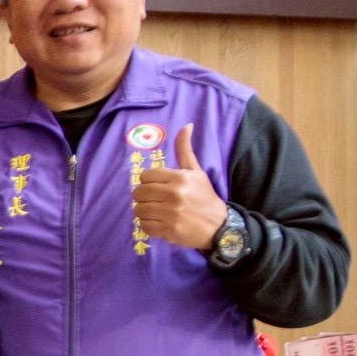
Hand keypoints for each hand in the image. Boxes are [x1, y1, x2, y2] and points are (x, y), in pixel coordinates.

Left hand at [132, 121, 228, 250]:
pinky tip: (160, 222)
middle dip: (144, 196)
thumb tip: (186, 125)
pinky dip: (148, 225)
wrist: (218, 226)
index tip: (158, 186)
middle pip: (138, 193)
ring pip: (138, 210)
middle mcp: (175, 194)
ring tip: (158, 211)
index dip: (148, 182)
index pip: (145, 176)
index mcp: (180, 178)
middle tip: (156, 200)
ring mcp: (171, 214)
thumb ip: (185, 150)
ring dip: (145, 211)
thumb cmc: (204, 196)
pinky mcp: (168, 230)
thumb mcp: (196, 171)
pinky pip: (143, 226)